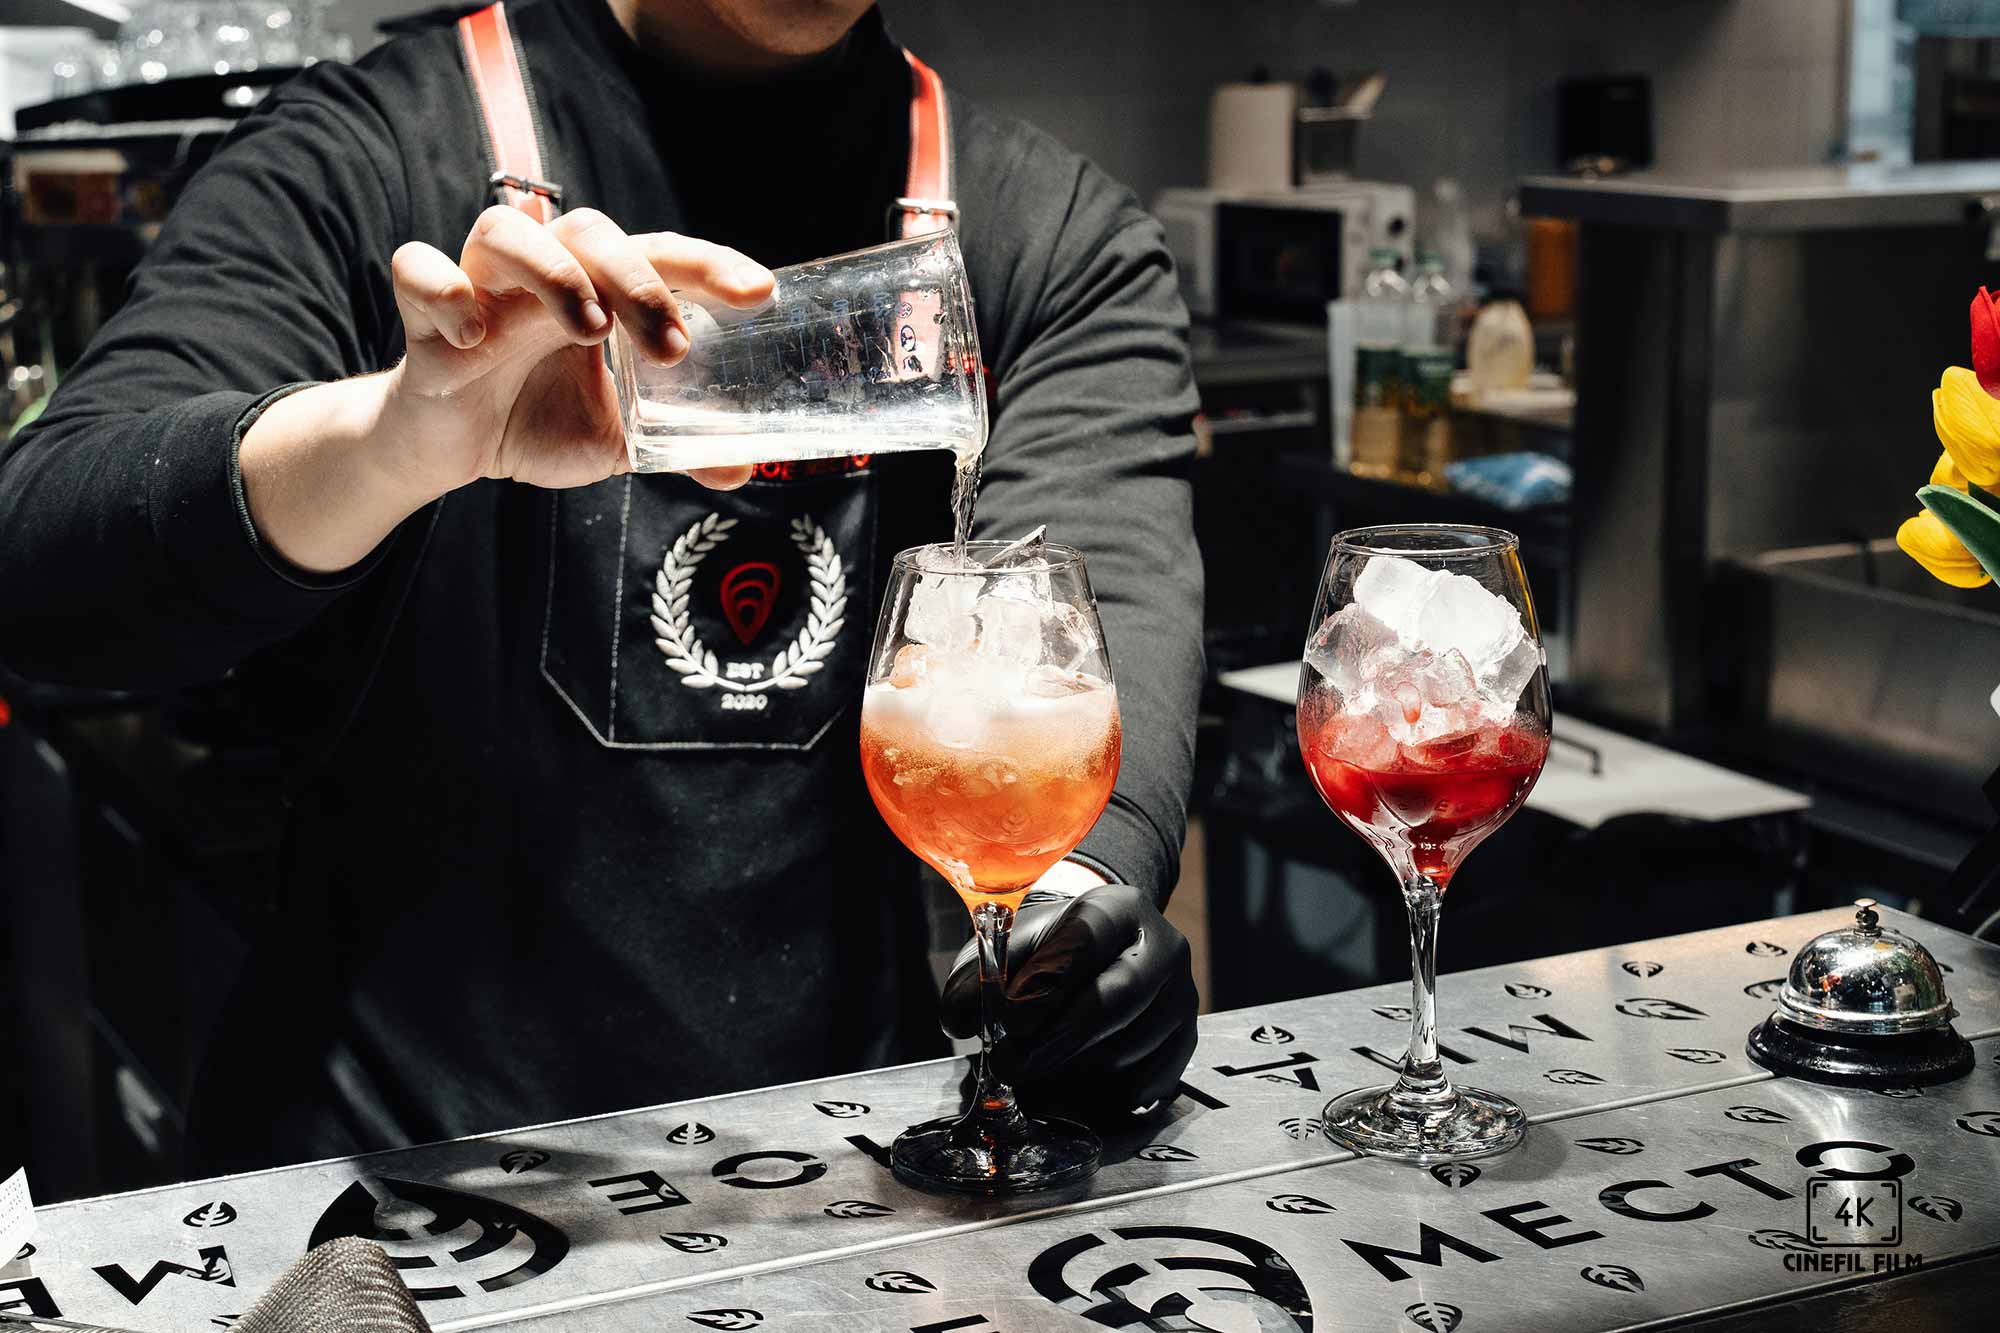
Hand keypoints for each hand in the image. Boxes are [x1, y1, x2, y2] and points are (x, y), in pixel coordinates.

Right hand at [381, 205, 773, 494]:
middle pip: (589, 231)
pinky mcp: (423, 315)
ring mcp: (482, 286)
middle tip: (670, 347)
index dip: (710, 266)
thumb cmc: (538, 419)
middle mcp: (544, 273)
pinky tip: (475, 333)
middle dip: (638, 282)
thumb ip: (677, 447)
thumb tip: (741, 468)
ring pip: (506, 231)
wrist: (454, 448)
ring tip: (588, 329)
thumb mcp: (618, 439)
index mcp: (599, 289)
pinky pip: (418, 269)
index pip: (660, 255)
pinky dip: (445, 290)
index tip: (760, 294)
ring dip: (554, 273)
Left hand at [941, 881, 1198, 1126]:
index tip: (1006, 1026)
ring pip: (1130, 1047)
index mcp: (1114, 909)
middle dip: (1057, 1041)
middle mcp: (1161, 945)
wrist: (1095, 955)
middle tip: (1012, 1067)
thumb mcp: (1005, 949)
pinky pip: (1152, 1081)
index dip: (1042, 989)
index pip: (1082, 945)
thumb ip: (976, 977)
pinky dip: (1110, 1094)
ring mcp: (1181, 993)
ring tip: (1039, 1069)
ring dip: (1077, 1069)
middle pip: (1116, 1000)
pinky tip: (1079, 1085)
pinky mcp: (1187, 1036)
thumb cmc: (1044, 954)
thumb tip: (958, 1018)